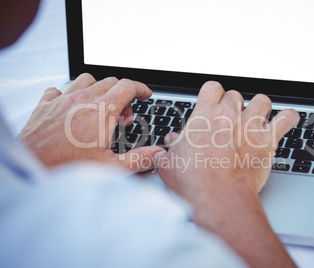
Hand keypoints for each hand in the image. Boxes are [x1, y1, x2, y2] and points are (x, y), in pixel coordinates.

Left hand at [19, 73, 164, 170]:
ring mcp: (63, 99)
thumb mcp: (111, 167)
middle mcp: (83, 100)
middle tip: (123, 117)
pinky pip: (60, 88)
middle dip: (123, 95)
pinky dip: (69, 94)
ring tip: (100, 108)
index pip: (128, 86)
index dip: (141, 88)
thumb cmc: (67, 167)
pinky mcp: (46, 105)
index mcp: (102, 111)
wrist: (31, 166)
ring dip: (98, 90)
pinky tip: (71, 107)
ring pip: (87, 80)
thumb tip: (157, 155)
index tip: (146, 95)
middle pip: (111, 82)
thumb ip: (138, 159)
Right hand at [154, 81, 298, 267]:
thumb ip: (169, 150)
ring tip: (257, 117)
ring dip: (260, 107)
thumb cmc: (196, 183)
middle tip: (231, 119)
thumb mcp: (171, 165)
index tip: (213, 103)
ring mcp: (250, 125)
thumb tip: (168, 146)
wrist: (219, 198)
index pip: (212, 88)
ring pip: (262, 101)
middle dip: (234, 105)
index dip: (213, 95)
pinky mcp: (268, 140)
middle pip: (236, 95)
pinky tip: (287, 119)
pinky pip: (286, 119)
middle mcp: (228, 115)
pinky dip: (289, 117)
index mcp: (204, 116)